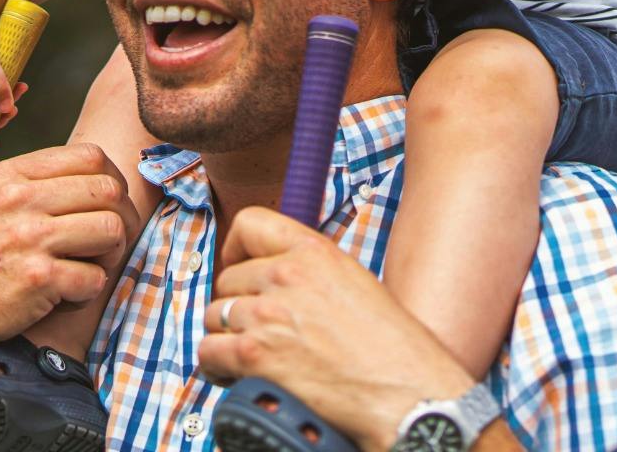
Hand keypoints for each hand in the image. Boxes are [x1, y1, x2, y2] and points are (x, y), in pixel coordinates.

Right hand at [0, 143, 142, 346]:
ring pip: (111, 230)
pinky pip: (95, 279)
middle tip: (106, 244)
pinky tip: (64, 297)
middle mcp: (20, 199)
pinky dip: (86, 292)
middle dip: (118, 218)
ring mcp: (29, 238)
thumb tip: (89, 176)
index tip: (106, 206)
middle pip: (109, 190)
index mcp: (10, 174)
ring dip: (108, 256)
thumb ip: (27, 185)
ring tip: (85, 269)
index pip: (91, 156)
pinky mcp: (35, 280)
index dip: (111, 181)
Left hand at [200, 208, 475, 451]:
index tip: (239, 267)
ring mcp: (268, 313)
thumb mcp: (354, 281)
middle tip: (255, 329)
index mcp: (313, 250)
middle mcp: (286, 275)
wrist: (407, 392)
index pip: (249, 223)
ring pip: (215, 315)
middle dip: (237, 305)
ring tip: (248, 356)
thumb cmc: (392, 347)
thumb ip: (312, 271)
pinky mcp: (255, 354)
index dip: (237, 248)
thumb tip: (278, 280)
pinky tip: (235, 375)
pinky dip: (217, 367)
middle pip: (228, 279)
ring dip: (227, 336)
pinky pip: (210, 352)